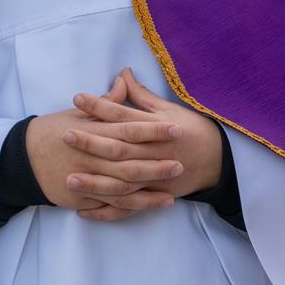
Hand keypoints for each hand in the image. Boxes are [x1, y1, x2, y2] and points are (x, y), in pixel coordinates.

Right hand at [26, 76, 181, 217]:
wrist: (20, 158)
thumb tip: (124, 79)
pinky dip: (127, 209)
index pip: (128, 130)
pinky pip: (107, 206)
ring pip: (121, 189)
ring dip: (147, 193)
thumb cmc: (52, 131)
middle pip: (128, 163)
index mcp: (93, 132)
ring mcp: (84, 180)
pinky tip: (146, 207)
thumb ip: (106, 103)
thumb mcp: (77, 113)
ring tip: (171, 195)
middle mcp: (90, 158)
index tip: (176, 128)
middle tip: (181, 165)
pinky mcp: (78, 198)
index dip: (153, 130)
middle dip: (155, 166)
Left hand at [68, 68, 223, 199]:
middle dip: (92, 143)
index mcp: (158, 129)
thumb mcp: (170, 110)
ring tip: (69, 179)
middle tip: (66, 135)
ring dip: (95, 182)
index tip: (78, 98)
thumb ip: (142, 96)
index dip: (101, 107)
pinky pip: (128, 207)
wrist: (219, 160)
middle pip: (119, 149)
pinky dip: (106, 211)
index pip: (125, 116)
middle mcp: (154, 153)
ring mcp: (154, 178)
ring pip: (121, 182)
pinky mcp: (154, 196)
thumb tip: (122, 74)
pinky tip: (83, 210)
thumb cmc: (192, 130)